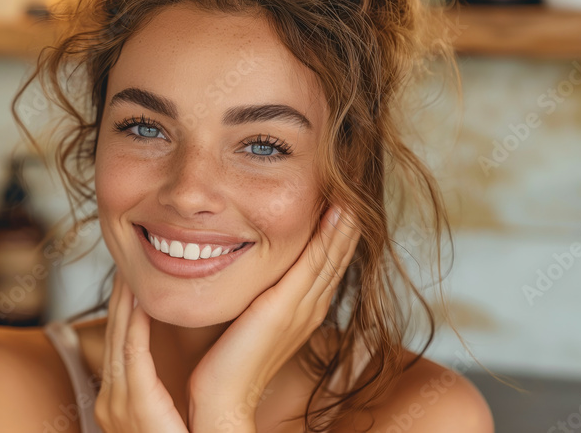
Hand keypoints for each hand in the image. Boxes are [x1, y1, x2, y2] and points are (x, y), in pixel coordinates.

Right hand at [94, 271, 189, 432]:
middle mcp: (109, 401)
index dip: (121, 313)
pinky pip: (133, 354)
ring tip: (131, 273)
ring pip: (119, 339)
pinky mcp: (137, 404)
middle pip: (112, 337)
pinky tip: (141, 301)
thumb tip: (173, 365)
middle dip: (118, 300)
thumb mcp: (161, 416)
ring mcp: (117, 404)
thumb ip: (158, 393)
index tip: (129, 284)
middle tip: (125, 265)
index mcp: (114, 402)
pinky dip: (136, 325)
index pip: (116, 347)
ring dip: (125, 303)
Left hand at [187, 205, 359, 432]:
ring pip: (333, 254)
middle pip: (338, 255)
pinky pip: (316, 261)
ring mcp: (303, 307)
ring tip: (354, 188)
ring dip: (345, 221)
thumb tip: (252, 275)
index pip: (327, 263)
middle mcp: (310, 307)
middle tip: (356, 184)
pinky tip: (339, 209)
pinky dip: (330, 234)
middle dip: (348, 221)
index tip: (342, 199)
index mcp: (302, 310)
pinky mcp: (287, 306)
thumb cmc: (227, 362)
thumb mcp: (248, 320)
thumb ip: (256, 296)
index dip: (337, 233)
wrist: (224, 396)